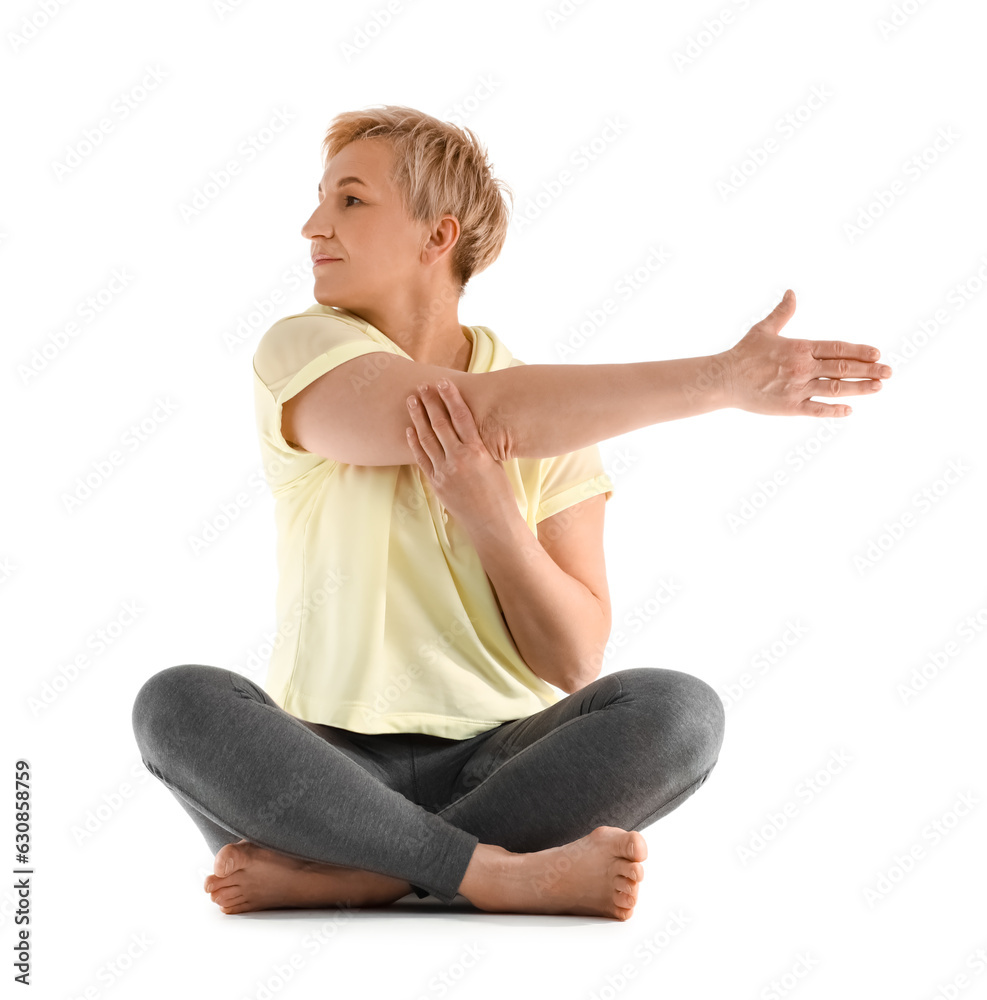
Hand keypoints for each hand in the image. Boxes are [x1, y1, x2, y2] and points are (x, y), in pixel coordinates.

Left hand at [405, 379, 518, 529]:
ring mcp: (444, 472)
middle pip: (440, 424)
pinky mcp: (436, 484)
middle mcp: (459, 459)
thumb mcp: (496, 464)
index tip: (443, 382)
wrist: (492, 524)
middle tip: (422, 387)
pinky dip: (414, 443)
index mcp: (478, 452)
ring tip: (411, 401)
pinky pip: (422, 459)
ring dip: (418, 417)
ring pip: (427, 439)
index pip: (461, 417)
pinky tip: (409, 429)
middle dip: (430, 403)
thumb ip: (481, 446)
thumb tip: (469, 429)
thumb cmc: (501, 494)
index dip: (451, 398)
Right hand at [716, 290, 892, 416]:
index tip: (877, 354)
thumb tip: (791, 293)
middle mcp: (802, 368)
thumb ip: (782, 313)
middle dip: (869, 370)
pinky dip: (834, 410)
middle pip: (842, 368)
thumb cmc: (743, 354)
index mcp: (800, 348)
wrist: (724, 379)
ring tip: (877, 388)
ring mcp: (796, 389)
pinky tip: (849, 410)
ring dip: (859, 388)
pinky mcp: (788, 407)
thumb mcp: (764, 329)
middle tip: (889, 372)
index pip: (838, 348)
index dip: (860, 351)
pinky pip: (816, 409)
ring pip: (835, 388)